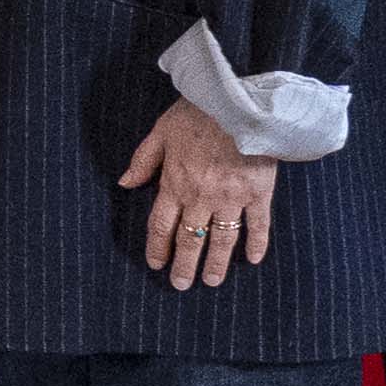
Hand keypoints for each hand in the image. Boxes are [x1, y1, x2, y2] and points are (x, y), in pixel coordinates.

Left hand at [121, 96, 277, 289]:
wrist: (239, 100)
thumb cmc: (198, 111)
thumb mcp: (161, 131)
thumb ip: (143, 160)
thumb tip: (125, 183)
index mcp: (175, 182)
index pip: (161, 225)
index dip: (157, 247)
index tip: (156, 265)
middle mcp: (201, 196)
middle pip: (190, 238)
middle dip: (184, 264)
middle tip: (181, 285)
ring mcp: (232, 196)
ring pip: (222, 239)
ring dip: (216, 263)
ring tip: (212, 281)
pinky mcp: (260, 192)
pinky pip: (259, 224)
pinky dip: (257, 243)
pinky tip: (254, 260)